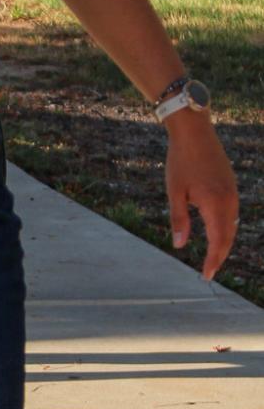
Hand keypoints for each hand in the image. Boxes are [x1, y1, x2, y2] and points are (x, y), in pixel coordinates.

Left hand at [165, 113, 238, 279]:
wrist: (195, 131)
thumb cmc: (180, 160)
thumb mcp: (174, 192)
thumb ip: (178, 219)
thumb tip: (180, 246)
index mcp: (216, 204)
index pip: (218, 241)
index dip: (213, 261)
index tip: (206, 277)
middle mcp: (229, 201)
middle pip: (228, 237)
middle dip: (219, 256)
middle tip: (208, 273)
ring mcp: (233, 193)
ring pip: (232, 226)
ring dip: (223, 243)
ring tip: (213, 257)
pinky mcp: (231, 186)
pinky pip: (232, 214)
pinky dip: (226, 228)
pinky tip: (217, 232)